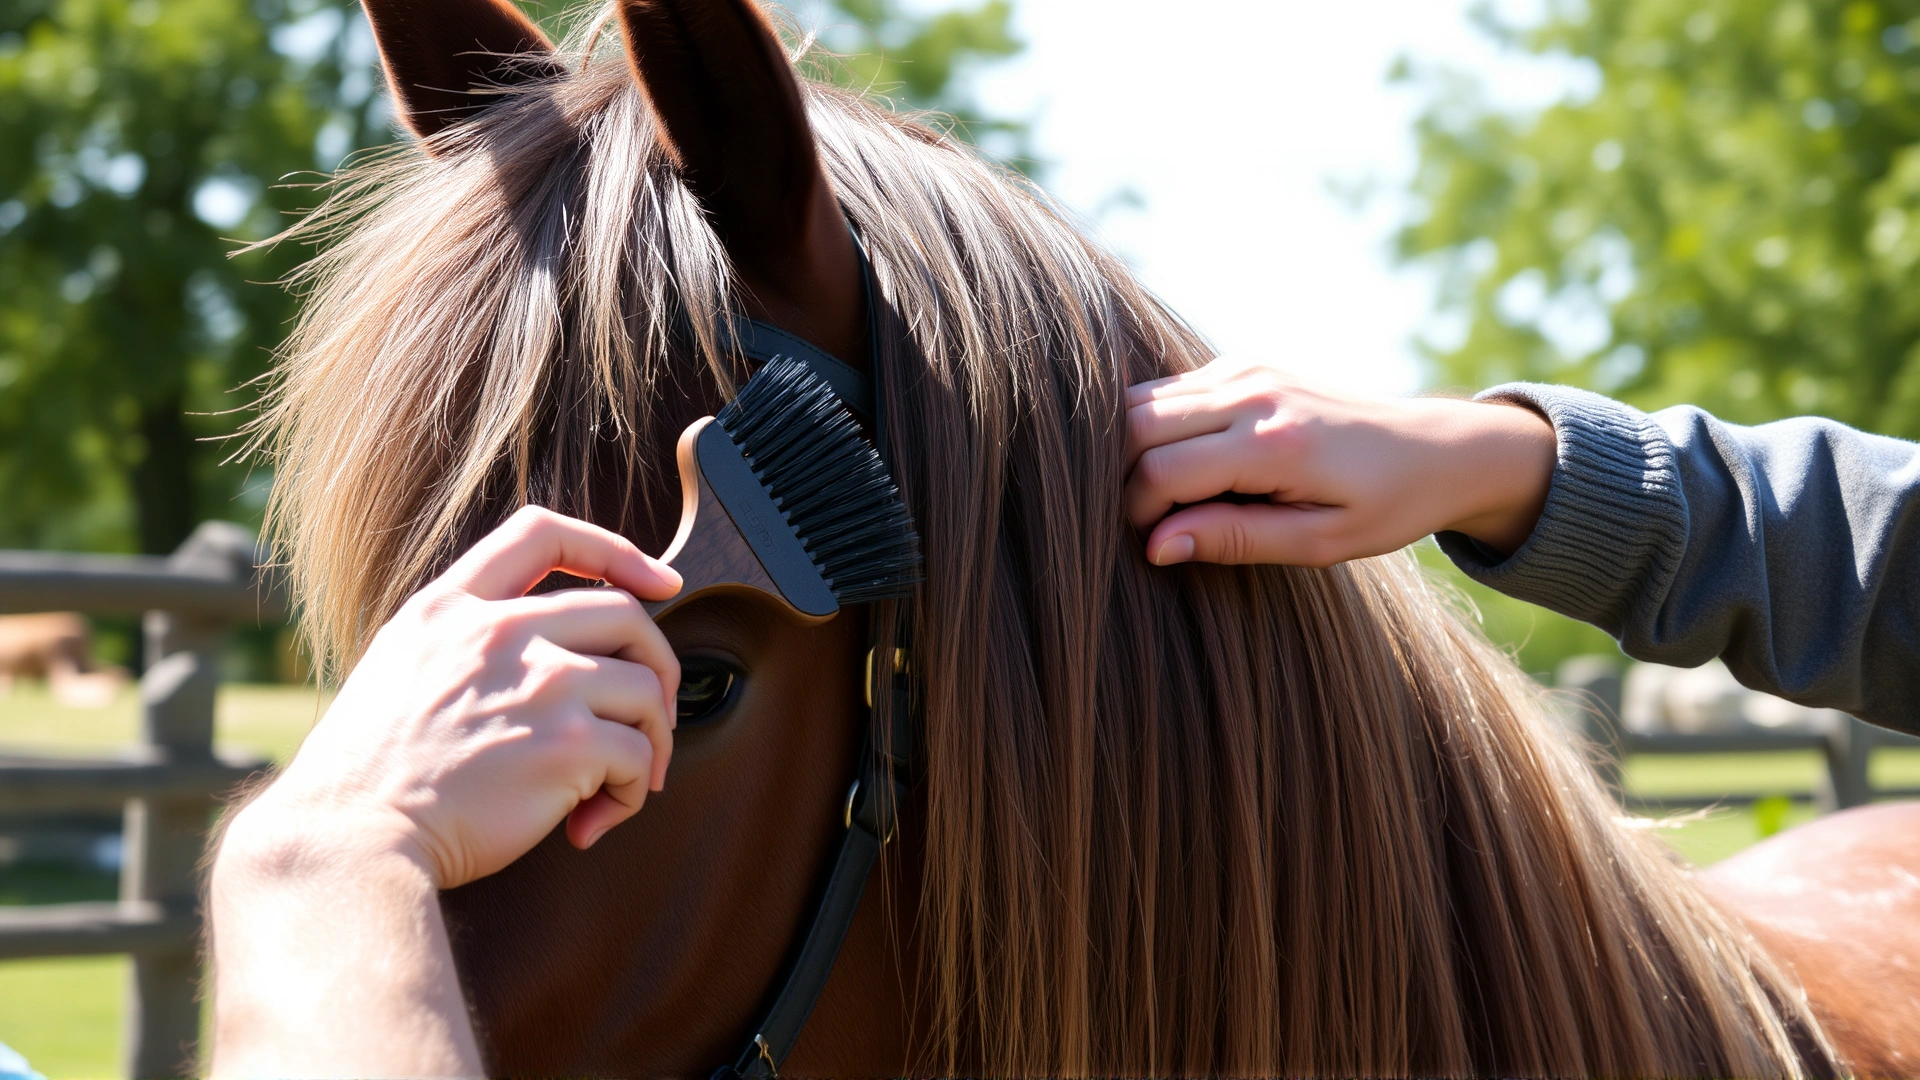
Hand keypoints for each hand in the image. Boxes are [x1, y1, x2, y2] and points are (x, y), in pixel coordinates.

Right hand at [238, 505, 684, 888]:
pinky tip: (590, 822)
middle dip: (658, 666)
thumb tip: (549, 649)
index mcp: (451, 607)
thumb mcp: (399, 665)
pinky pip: (638, 756)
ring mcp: (540, 685)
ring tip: (623, 784)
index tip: (660, 583)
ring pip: (646, 688)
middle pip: (625, 615)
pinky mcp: (566, 746)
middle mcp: (500, 633)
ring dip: (651, 740)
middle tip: (651, 718)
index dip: (615, 550)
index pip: (543, 533)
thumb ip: (464, 639)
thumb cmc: (371, 773)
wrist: (349, 838)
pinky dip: (631, 793)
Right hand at [1124, 358, 1556, 566]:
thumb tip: (1156, 546)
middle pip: (1136, 426)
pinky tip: (1183, 466)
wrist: (1437, 446)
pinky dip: (1155, 427)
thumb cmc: (1385, 507)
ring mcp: (1248, 368)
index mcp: (1275, 444)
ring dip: (1132, 450)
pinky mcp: (1244, 361)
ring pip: (1141, 401)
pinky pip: (1168, 390)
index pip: (1161, 473)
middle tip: (1141, 521)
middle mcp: (1254, 392)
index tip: (1149, 547)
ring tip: (1157, 496)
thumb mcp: (1320, 542)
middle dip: (1119, 478)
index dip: (1136, 514)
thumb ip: (1235, 539)